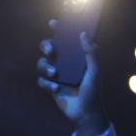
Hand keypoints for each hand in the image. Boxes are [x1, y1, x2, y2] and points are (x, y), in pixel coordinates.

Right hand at [37, 20, 106, 135]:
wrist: (85, 112)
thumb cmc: (92, 90)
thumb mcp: (94, 71)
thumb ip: (90, 53)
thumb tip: (84, 33)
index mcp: (74, 56)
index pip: (65, 39)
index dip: (58, 29)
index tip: (54, 23)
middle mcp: (64, 62)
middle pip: (48, 47)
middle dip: (46, 46)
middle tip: (51, 50)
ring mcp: (56, 74)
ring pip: (42, 63)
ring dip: (45, 67)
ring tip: (54, 74)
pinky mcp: (50, 86)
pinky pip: (41, 81)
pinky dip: (47, 83)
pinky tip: (57, 88)